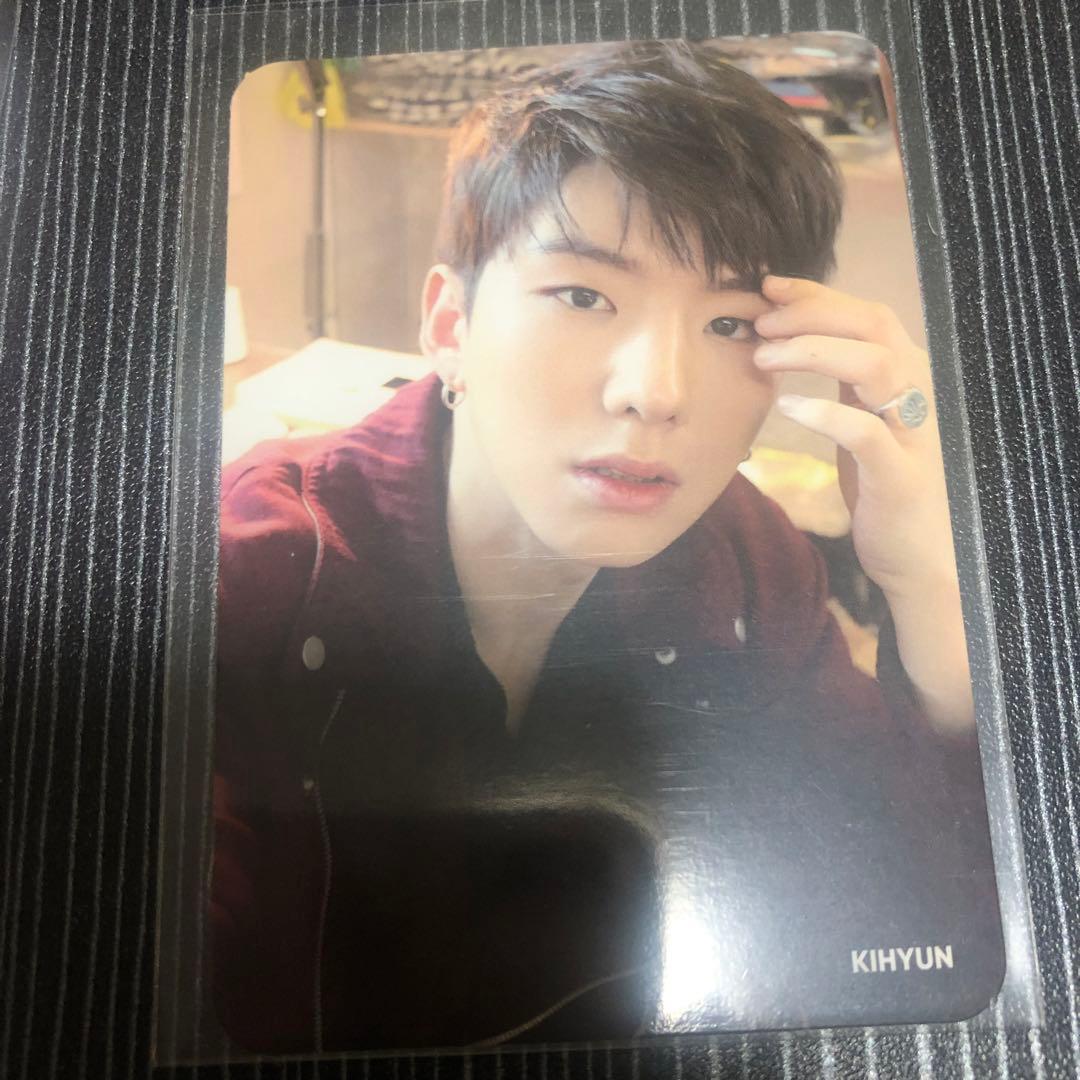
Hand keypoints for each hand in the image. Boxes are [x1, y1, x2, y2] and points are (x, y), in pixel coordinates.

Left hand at [753, 275, 955, 604]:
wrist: (915, 550)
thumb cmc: (879, 480)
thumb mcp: (858, 417)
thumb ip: (838, 377)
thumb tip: (786, 337)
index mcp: (901, 375)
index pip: (864, 313)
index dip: (817, 294)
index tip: (768, 286)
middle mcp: (913, 392)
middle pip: (872, 325)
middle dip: (812, 314)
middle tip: (761, 323)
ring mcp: (910, 432)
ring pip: (875, 365)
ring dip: (814, 351)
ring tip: (764, 357)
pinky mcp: (898, 475)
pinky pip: (867, 433)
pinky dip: (827, 414)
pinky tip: (789, 407)